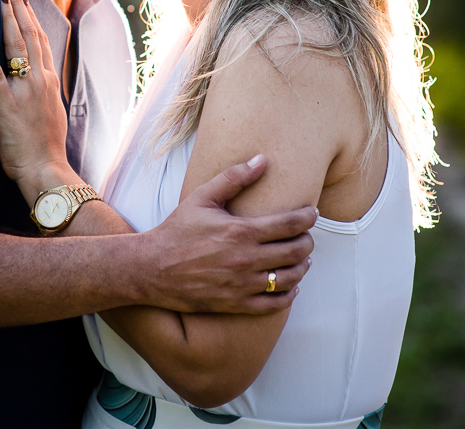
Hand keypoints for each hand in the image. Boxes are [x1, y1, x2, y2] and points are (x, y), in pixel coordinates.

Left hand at [0, 0, 70, 200]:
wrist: (46, 169)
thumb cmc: (46, 148)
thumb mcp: (51, 113)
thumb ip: (44, 93)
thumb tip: (39, 81)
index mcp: (48, 81)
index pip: (40, 40)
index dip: (31, 17)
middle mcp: (39, 80)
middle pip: (29, 35)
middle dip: (18, 8)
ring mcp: (24, 90)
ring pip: (16, 46)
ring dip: (7, 19)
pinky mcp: (6, 104)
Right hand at [140, 156, 317, 313]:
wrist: (152, 268)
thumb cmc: (177, 230)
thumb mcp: (202, 198)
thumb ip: (233, 178)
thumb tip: (262, 160)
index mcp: (241, 231)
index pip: (290, 224)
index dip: (307, 217)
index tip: (312, 213)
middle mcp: (246, 259)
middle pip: (296, 251)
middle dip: (307, 241)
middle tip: (306, 235)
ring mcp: (242, 285)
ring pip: (290, 278)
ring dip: (302, 267)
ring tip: (301, 258)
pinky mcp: (236, 304)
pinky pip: (274, 304)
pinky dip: (288, 294)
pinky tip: (290, 285)